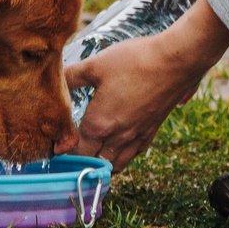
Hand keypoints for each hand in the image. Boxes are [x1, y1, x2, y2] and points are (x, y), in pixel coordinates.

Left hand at [63, 0, 228, 170]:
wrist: (174, 62)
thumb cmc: (134, 62)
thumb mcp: (96, 65)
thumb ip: (71, 76)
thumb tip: (54, 79)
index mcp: (99, 124)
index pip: (75, 152)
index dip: (64, 150)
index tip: (56, 143)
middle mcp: (117, 138)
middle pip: (93, 163)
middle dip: (80, 158)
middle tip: (71, 146)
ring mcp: (136, 138)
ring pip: (114, 165)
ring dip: (100, 161)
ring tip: (92, 148)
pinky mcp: (151, 133)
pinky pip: (132, 155)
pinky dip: (120, 155)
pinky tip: (116, 141)